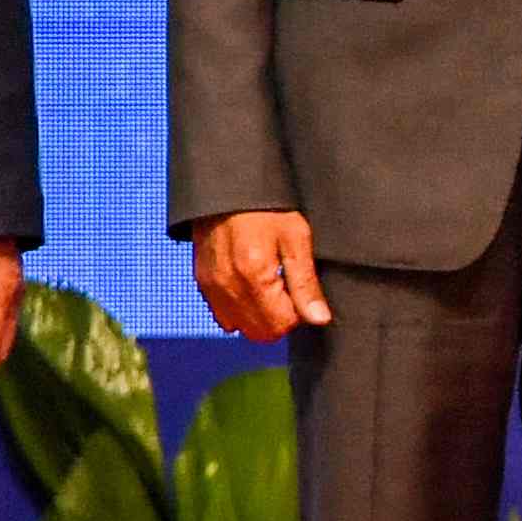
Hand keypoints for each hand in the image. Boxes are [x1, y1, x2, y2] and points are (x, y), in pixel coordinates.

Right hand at [192, 209, 330, 341]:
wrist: (229, 187)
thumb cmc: (266, 208)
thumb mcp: (296, 238)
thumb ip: (305, 283)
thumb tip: (319, 319)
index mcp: (254, 277)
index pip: (281, 325)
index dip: (298, 312)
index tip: (299, 290)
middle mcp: (227, 287)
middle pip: (260, 332)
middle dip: (279, 317)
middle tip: (287, 288)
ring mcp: (211, 287)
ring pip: (240, 328)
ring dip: (259, 315)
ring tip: (269, 285)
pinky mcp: (202, 282)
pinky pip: (222, 315)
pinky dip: (239, 309)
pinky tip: (251, 285)